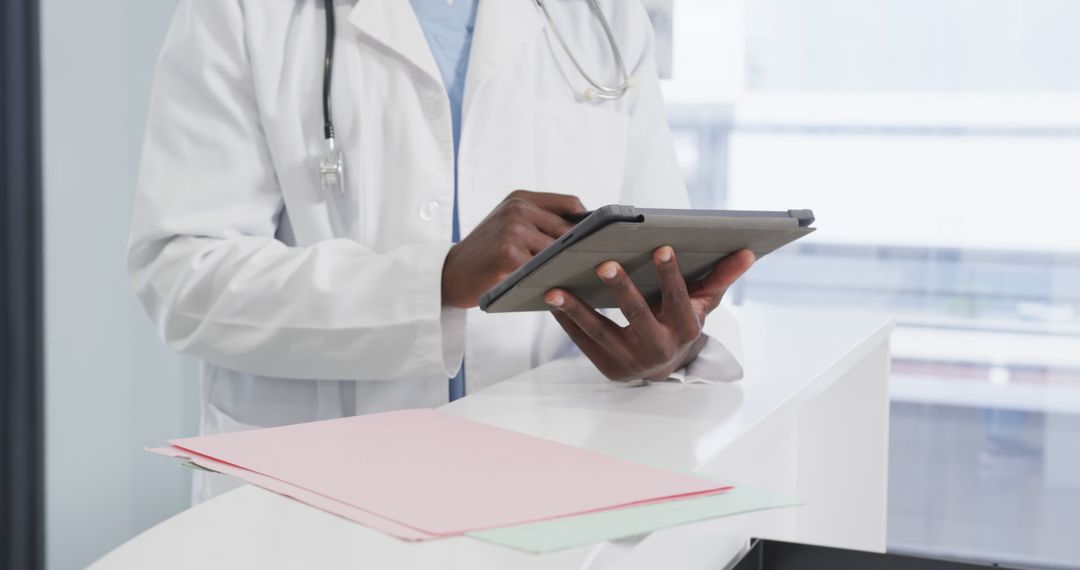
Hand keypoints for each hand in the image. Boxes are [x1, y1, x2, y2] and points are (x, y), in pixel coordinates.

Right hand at [442, 190, 585, 307]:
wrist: (449, 274)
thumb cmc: (486, 252)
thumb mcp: (508, 223)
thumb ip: (540, 220)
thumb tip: (586, 232)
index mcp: (520, 198)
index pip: (570, 203)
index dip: (587, 223)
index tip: (596, 239)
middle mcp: (517, 210)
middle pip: (569, 230)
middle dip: (579, 249)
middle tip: (592, 265)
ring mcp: (513, 232)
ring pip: (558, 253)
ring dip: (566, 268)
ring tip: (570, 279)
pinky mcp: (509, 257)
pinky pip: (543, 271)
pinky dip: (550, 281)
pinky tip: (552, 289)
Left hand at [545, 247, 754, 380]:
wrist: (662, 368)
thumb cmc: (680, 324)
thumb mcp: (702, 305)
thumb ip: (720, 278)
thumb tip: (747, 251)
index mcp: (684, 328)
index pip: (678, 298)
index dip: (670, 273)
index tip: (660, 246)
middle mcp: (658, 347)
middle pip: (637, 315)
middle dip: (621, 290)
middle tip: (603, 264)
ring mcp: (630, 359)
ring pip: (600, 331)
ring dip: (576, 308)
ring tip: (555, 288)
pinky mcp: (606, 366)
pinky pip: (581, 341)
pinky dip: (565, 320)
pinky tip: (551, 298)